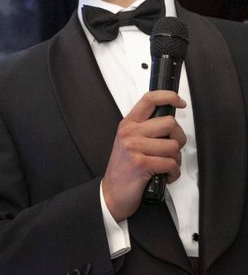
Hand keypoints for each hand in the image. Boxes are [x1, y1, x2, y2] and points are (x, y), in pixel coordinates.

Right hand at [102, 90, 186, 221]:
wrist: (112, 193)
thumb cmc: (124, 168)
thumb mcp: (129, 142)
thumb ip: (145, 130)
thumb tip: (170, 123)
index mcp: (128, 124)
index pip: (149, 100)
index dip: (168, 97)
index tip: (179, 102)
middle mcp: (130, 132)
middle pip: (169, 123)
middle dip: (178, 138)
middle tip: (170, 149)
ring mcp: (134, 147)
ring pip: (173, 146)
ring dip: (175, 159)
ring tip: (164, 165)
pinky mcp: (141, 163)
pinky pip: (171, 163)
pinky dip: (173, 173)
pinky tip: (163, 176)